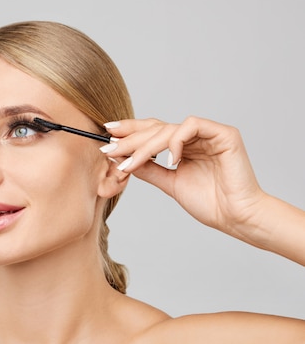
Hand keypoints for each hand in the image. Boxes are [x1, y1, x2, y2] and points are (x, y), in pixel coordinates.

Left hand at [101, 116, 265, 237]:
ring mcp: (210, 133)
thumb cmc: (209, 202)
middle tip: (110, 147)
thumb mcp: (169, 183)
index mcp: (184, 146)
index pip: (153, 131)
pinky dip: (176, 141)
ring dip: (146, 145)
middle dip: (130, 138)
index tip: (107, 134)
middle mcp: (196, 136)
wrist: (236, 217)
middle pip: (157, 127)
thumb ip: (147, 168)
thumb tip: (119, 158)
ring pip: (169, 128)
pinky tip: (170, 160)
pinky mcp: (224, 134)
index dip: (130, 131)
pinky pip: (191, 126)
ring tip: (131, 163)